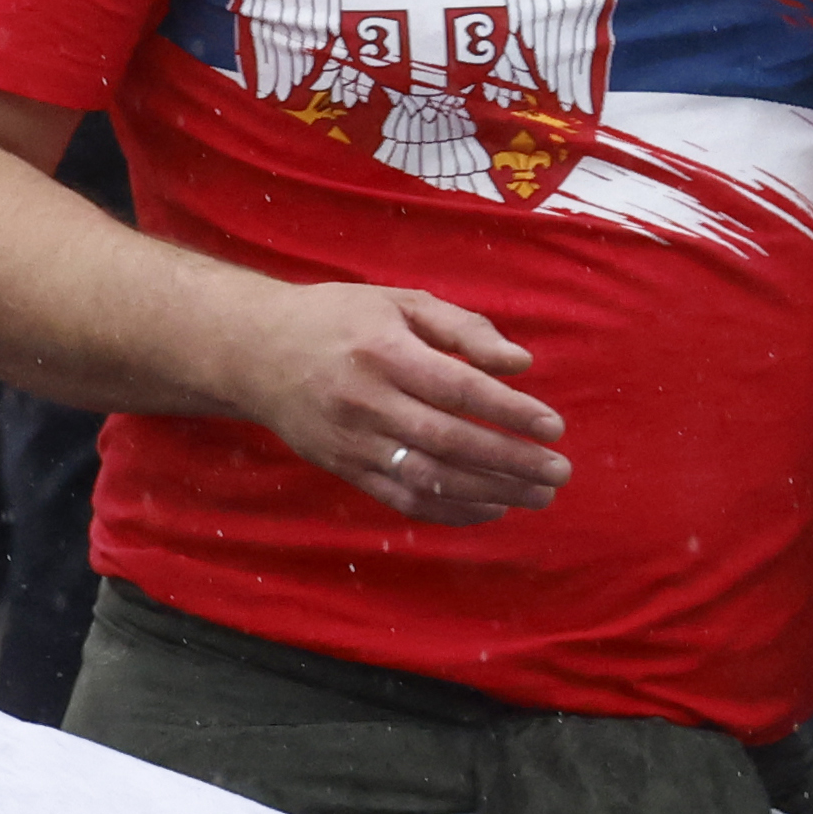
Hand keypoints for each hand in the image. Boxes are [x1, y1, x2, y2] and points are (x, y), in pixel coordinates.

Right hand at [206, 278, 565, 521]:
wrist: (253, 352)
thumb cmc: (338, 319)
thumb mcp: (398, 303)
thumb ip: (462, 328)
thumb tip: (520, 363)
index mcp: (382, 351)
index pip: (457, 389)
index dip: (509, 411)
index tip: (554, 426)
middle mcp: (365, 400)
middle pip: (449, 441)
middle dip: (512, 461)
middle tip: (559, 471)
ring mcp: (352, 441)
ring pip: (429, 478)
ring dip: (491, 492)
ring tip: (537, 496)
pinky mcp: (343, 468)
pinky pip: (402, 499)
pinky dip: (450, 511)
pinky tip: (491, 508)